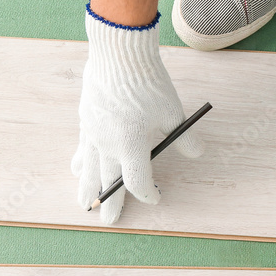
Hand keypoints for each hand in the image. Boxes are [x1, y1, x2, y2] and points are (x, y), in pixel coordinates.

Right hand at [72, 7, 204, 223]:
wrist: (119, 54)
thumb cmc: (148, 83)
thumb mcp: (173, 112)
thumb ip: (184, 138)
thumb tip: (197, 153)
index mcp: (132, 147)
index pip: (138, 183)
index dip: (149, 193)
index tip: (157, 196)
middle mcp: (109, 146)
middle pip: (109, 183)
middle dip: (110, 204)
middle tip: (108, 222)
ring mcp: (93, 134)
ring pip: (90, 169)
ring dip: (88, 188)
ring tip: (84, 204)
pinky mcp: (86, 121)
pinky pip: (82, 149)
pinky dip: (81, 163)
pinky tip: (77, 170)